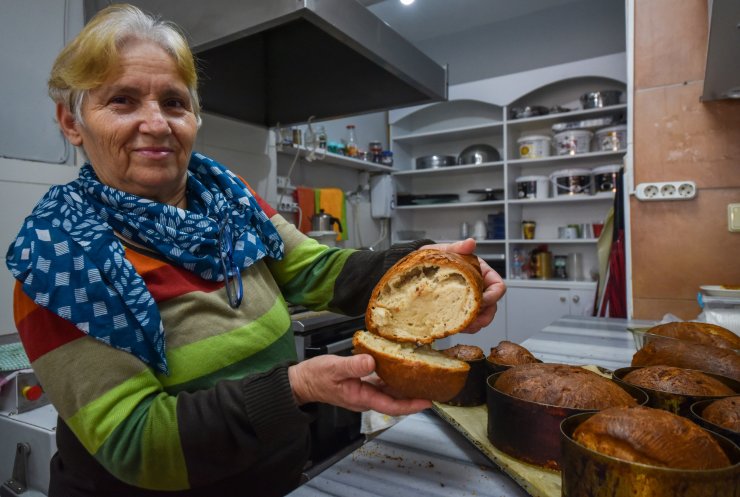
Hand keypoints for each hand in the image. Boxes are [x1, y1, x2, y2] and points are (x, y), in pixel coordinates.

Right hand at [288, 354, 431, 414]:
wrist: (303, 381)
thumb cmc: (316, 376)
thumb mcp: (334, 368)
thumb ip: (353, 365)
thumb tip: (371, 361)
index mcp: (361, 397)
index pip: (392, 405)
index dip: (411, 404)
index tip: (427, 401)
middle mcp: (366, 398)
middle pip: (395, 400)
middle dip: (413, 395)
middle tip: (431, 386)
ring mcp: (364, 393)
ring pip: (390, 392)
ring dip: (405, 387)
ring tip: (422, 378)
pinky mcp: (361, 385)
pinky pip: (382, 385)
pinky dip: (393, 379)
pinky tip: (400, 369)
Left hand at [420, 238, 505, 332]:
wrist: (415, 269)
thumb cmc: (433, 258)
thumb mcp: (443, 251)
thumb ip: (457, 248)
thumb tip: (470, 243)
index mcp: (480, 272)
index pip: (497, 285)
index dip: (493, 295)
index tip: (481, 300)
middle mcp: (477, 287)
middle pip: (492, 305)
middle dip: (485, 315)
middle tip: (474, 321)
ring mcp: (468, 299)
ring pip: (482, 316)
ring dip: (476, 324)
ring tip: (465, 327)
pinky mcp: (458, 310)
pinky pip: (467, 322)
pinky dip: (465, 327)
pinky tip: (457, 327)